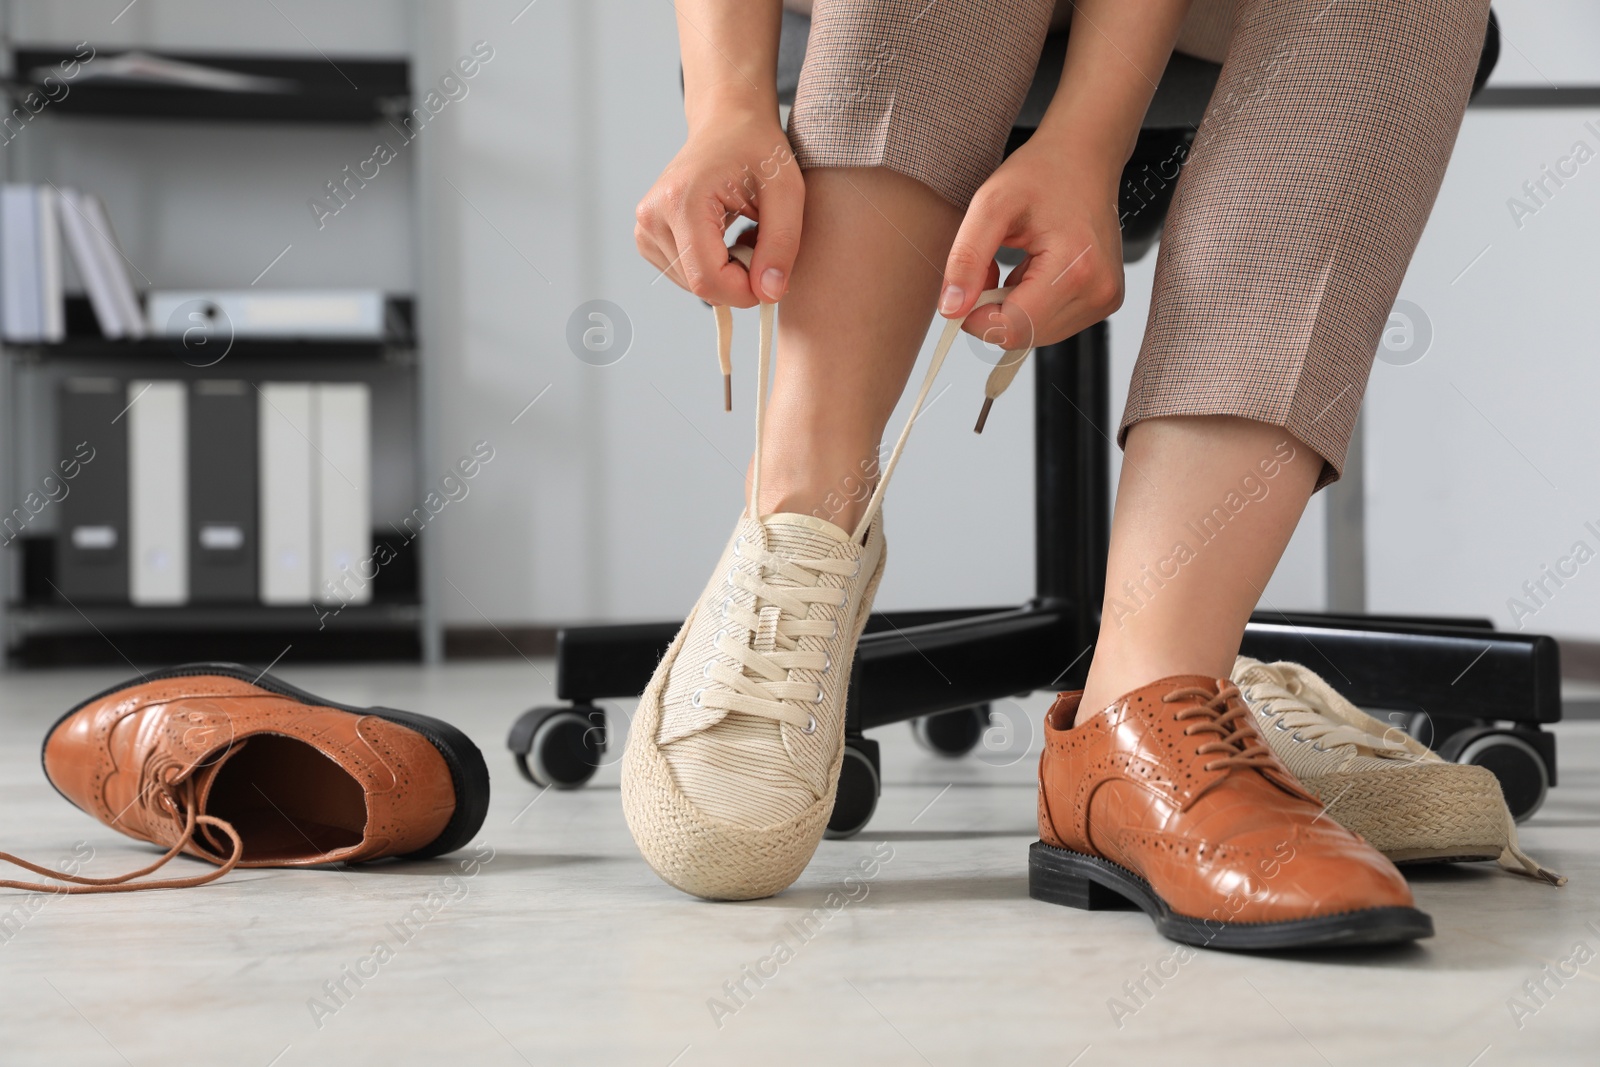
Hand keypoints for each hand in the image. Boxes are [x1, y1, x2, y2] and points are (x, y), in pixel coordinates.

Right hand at [634, 109, 803, 307]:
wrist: (727, 125)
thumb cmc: (757, 150)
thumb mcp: (786, 191)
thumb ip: (782, 244)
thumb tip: (769, 294)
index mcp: (681, 200)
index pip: (708, 278)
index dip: (745, 292)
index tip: (772, 276)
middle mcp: (652, 215)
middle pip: (699, 285)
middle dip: (738, 282)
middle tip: (762, 246)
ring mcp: (644, 227)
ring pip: (692, 286)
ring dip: (726, 276)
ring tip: (744, 238)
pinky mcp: (646, 237)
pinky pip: (684, 276)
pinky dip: (711, 270)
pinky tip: (724, 242)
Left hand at [938, 135, 1124, 349]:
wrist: (1083, 157)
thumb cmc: (1042, 173)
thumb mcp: (991, 204)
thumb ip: (966, 259)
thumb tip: (952, 309)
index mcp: (1074, 269)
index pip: (1011, 329)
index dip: (976, 317)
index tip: (966, 285)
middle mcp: (1098, 292)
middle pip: (1022, 336)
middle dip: (993, 310)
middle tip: (990, 267)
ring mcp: (1104, 299)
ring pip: (1033, 334)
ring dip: (1010, 308)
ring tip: (1015, 264)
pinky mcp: (1102, 301)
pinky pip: (1049, 324)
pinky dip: (1029, 305)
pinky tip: (1033, 271)